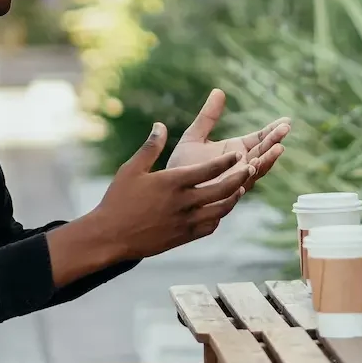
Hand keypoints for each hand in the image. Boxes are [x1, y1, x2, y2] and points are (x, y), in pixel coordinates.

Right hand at [48, 124, 252, 283]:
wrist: (110, 237)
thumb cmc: (118, 200)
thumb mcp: (131, 169)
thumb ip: (150, 147)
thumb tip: (160, 125)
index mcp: (172, 183)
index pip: (208, 170)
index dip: (226, 162)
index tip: (238, 154)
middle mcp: (183, 203)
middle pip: (222, 189)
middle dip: (240, 178)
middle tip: (251, 168)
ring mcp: (185, 222)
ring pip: (220, 210)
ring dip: (233, 198)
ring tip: (241, 188)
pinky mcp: (183, 237)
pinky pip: (209, 226)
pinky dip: (218, 216)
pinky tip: (220, 209)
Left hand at [168, 89, 289, 194]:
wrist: (167, 189)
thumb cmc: (181, 164)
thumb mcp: (194, 135)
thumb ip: (208, 116)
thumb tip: (218, 91)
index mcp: (236, 149)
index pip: (260, 138)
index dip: (273, 130)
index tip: (286, 120)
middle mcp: (240, 165)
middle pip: (263, 152)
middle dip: (275, 141)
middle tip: (286, 129)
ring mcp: (235, 179)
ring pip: (257, 169)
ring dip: (267, 159)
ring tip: (279, 148)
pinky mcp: (227, 193)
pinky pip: (241, 184)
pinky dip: (248, 176)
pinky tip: (253, 166)